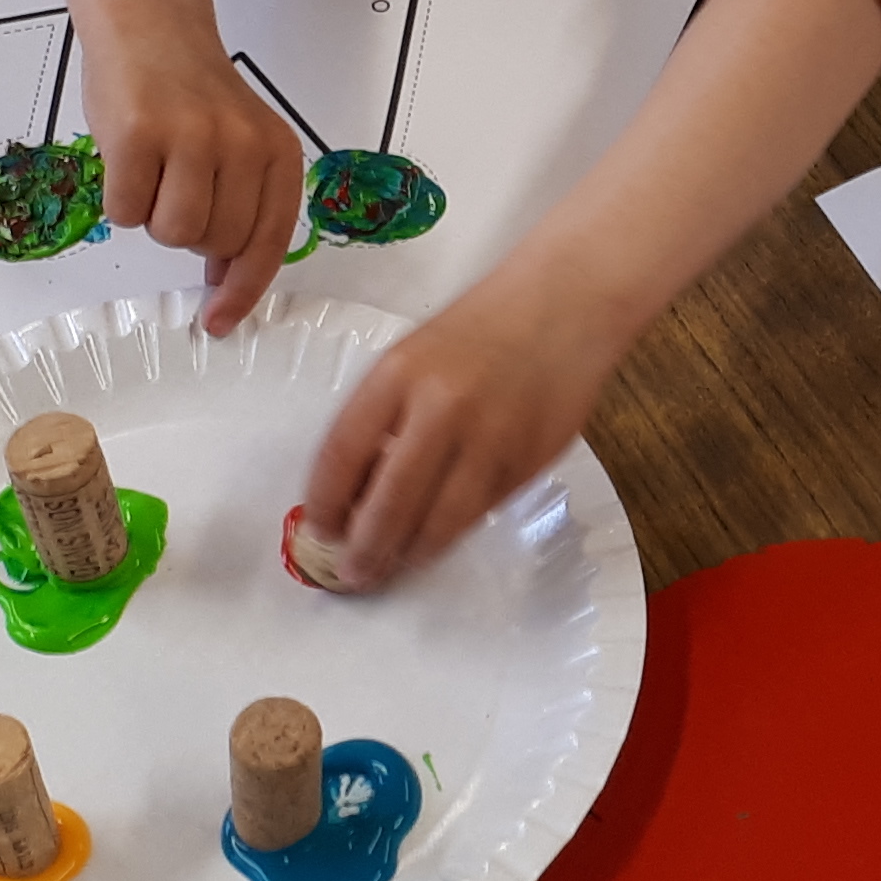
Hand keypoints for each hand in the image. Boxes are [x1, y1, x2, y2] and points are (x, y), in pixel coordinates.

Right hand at [80, 35, 305, 330]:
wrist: (149, 28)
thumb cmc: (189, 96)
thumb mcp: (237, 148)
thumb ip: (240, 210)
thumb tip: (226, 285)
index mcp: (277, 152)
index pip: (268, 242)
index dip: (243, 290)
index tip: (221, 321)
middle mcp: (243, 145)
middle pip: (216, 244)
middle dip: (191, 232)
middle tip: (177, 185)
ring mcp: (192, 138)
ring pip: (174, 233)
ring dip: (155, 217)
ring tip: (155, 172)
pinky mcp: (140, 135)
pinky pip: (127, 212)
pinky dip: (121, 199)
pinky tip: (129, 160)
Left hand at [296, 266, 626, 588]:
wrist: (563, 305)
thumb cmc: (479, 332)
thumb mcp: (412, 357)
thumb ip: (383, 418)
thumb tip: (353, 493)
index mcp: (398, 374)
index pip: (341, 455)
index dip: (324, 505)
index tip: (318, 531)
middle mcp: (441, 407)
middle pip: (388, 504)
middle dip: (364, 550)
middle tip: (352, 575)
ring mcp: (490, 439)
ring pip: (438, 523)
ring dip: (409, 555)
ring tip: (392, 567)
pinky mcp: (527, 462)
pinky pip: (480, 514)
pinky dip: (452, 534)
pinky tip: (435, 541)